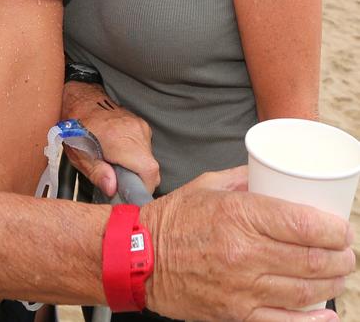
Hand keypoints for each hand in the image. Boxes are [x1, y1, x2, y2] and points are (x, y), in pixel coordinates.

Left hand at [61, 81, 159, 197]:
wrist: (81, 100)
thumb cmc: (77, 128)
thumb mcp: (80, 155)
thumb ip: (98, 173)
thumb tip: (112, 188)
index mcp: (120, 140)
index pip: (149, 170)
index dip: (143, 186)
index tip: (130, 191)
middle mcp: (135, 131)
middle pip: (151, 167)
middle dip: (138, 179)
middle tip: (119, 180)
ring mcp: (140, 125)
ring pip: (149, 158)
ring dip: (137, 166)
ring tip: (117, 163)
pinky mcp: (141, 123)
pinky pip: (146, 147)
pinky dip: (137, 155)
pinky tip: (120, 152)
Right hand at [144, 167, 354, 320]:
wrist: (139, 256)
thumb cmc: (174, 218)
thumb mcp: (209, 184)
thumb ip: (245, 178)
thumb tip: (275, 172)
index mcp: (238, 214)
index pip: (303, 224)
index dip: (334, 229)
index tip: (343, 228)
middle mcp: (244, 252)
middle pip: (312, 259)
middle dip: (341, 257)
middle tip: (347, 251)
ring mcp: (242, 288)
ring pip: (305, 291)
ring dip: (333, 284)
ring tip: (340, 274)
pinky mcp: (236, 314)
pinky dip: (312, 321)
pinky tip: (327, 314)